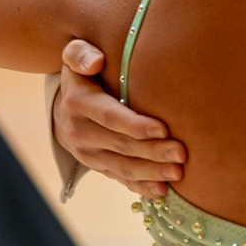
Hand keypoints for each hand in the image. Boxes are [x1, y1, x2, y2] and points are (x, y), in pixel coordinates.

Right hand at [53, 40, 186, 198]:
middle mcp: (80, 132)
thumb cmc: (83, 73)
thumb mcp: (76, 56)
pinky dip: (141, 187)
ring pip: (122, 167)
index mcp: (78, 103)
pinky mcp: (98, 167)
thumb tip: (96, 61)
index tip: (163, 128)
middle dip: (153, 151)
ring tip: (178, 172)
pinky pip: (120, 179)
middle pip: (121, 145)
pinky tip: (162, 191)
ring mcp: (88, 154)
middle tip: (182, 153)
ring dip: (151, 172)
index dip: (136, 125)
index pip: (110, 116)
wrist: (64, 106)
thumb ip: (82, 54)